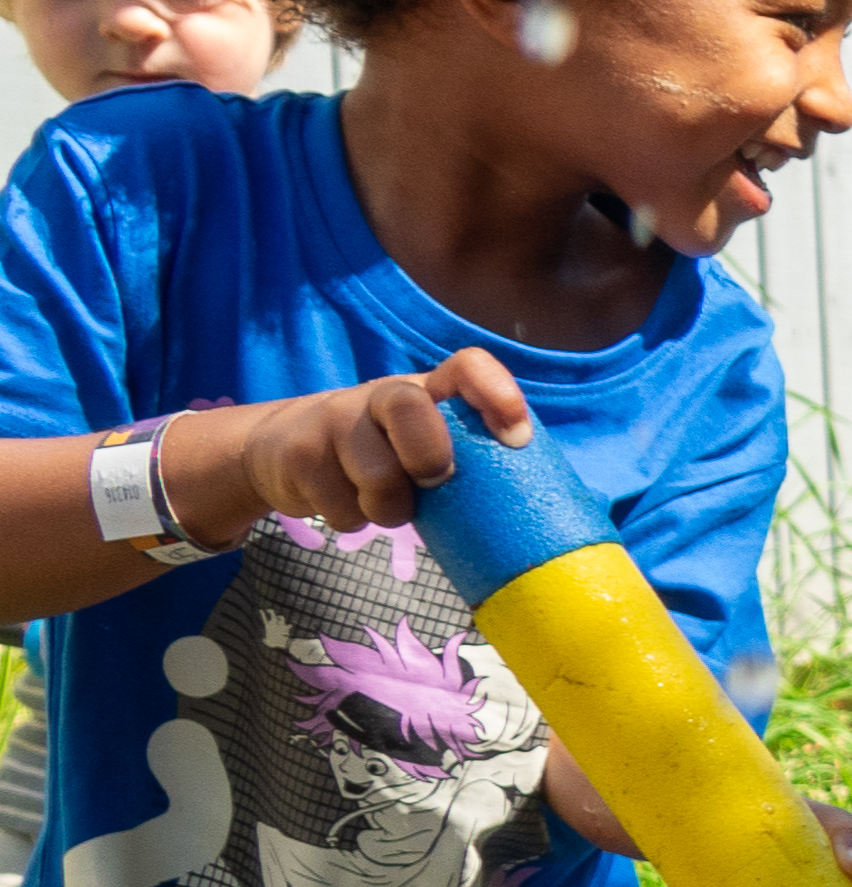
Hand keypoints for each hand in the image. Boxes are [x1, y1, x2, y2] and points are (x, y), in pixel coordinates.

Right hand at [173, 350, 535, 537]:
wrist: (285, 451)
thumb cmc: (385, 456)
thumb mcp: (425, 447)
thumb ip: (464, 461)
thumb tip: (532, 515)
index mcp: (427, 391)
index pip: (467, 367)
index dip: (497, 394)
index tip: (516, 438)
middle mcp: (381, 395)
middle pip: (409, 408)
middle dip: (428, 455)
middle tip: (435, 482)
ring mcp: (334, 419)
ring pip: (376, 476)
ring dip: (389, 509)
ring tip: (384, 504)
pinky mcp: (298, 453)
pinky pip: (342, 507)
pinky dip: (353, 520)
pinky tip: (347, 503)